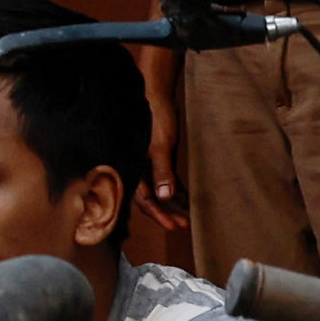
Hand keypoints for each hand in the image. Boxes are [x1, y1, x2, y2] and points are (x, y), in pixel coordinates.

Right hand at [139, 53, 184, 216]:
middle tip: (183, 225)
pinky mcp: (156, 157)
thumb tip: (165, 196)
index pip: (144, 199)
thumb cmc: (156, 118)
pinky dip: (174, 189)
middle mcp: (138, 168)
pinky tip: (185, 197)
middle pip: (150, 198)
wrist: (155, 95)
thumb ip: (162, 171)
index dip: (159, 214)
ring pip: (157, 190)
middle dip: (166, 212)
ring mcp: (147, 163)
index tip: (174, 225)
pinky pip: (164, 179)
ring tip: (186, 216)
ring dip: (172, 203)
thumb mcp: (162, 146)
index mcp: (133, 167)